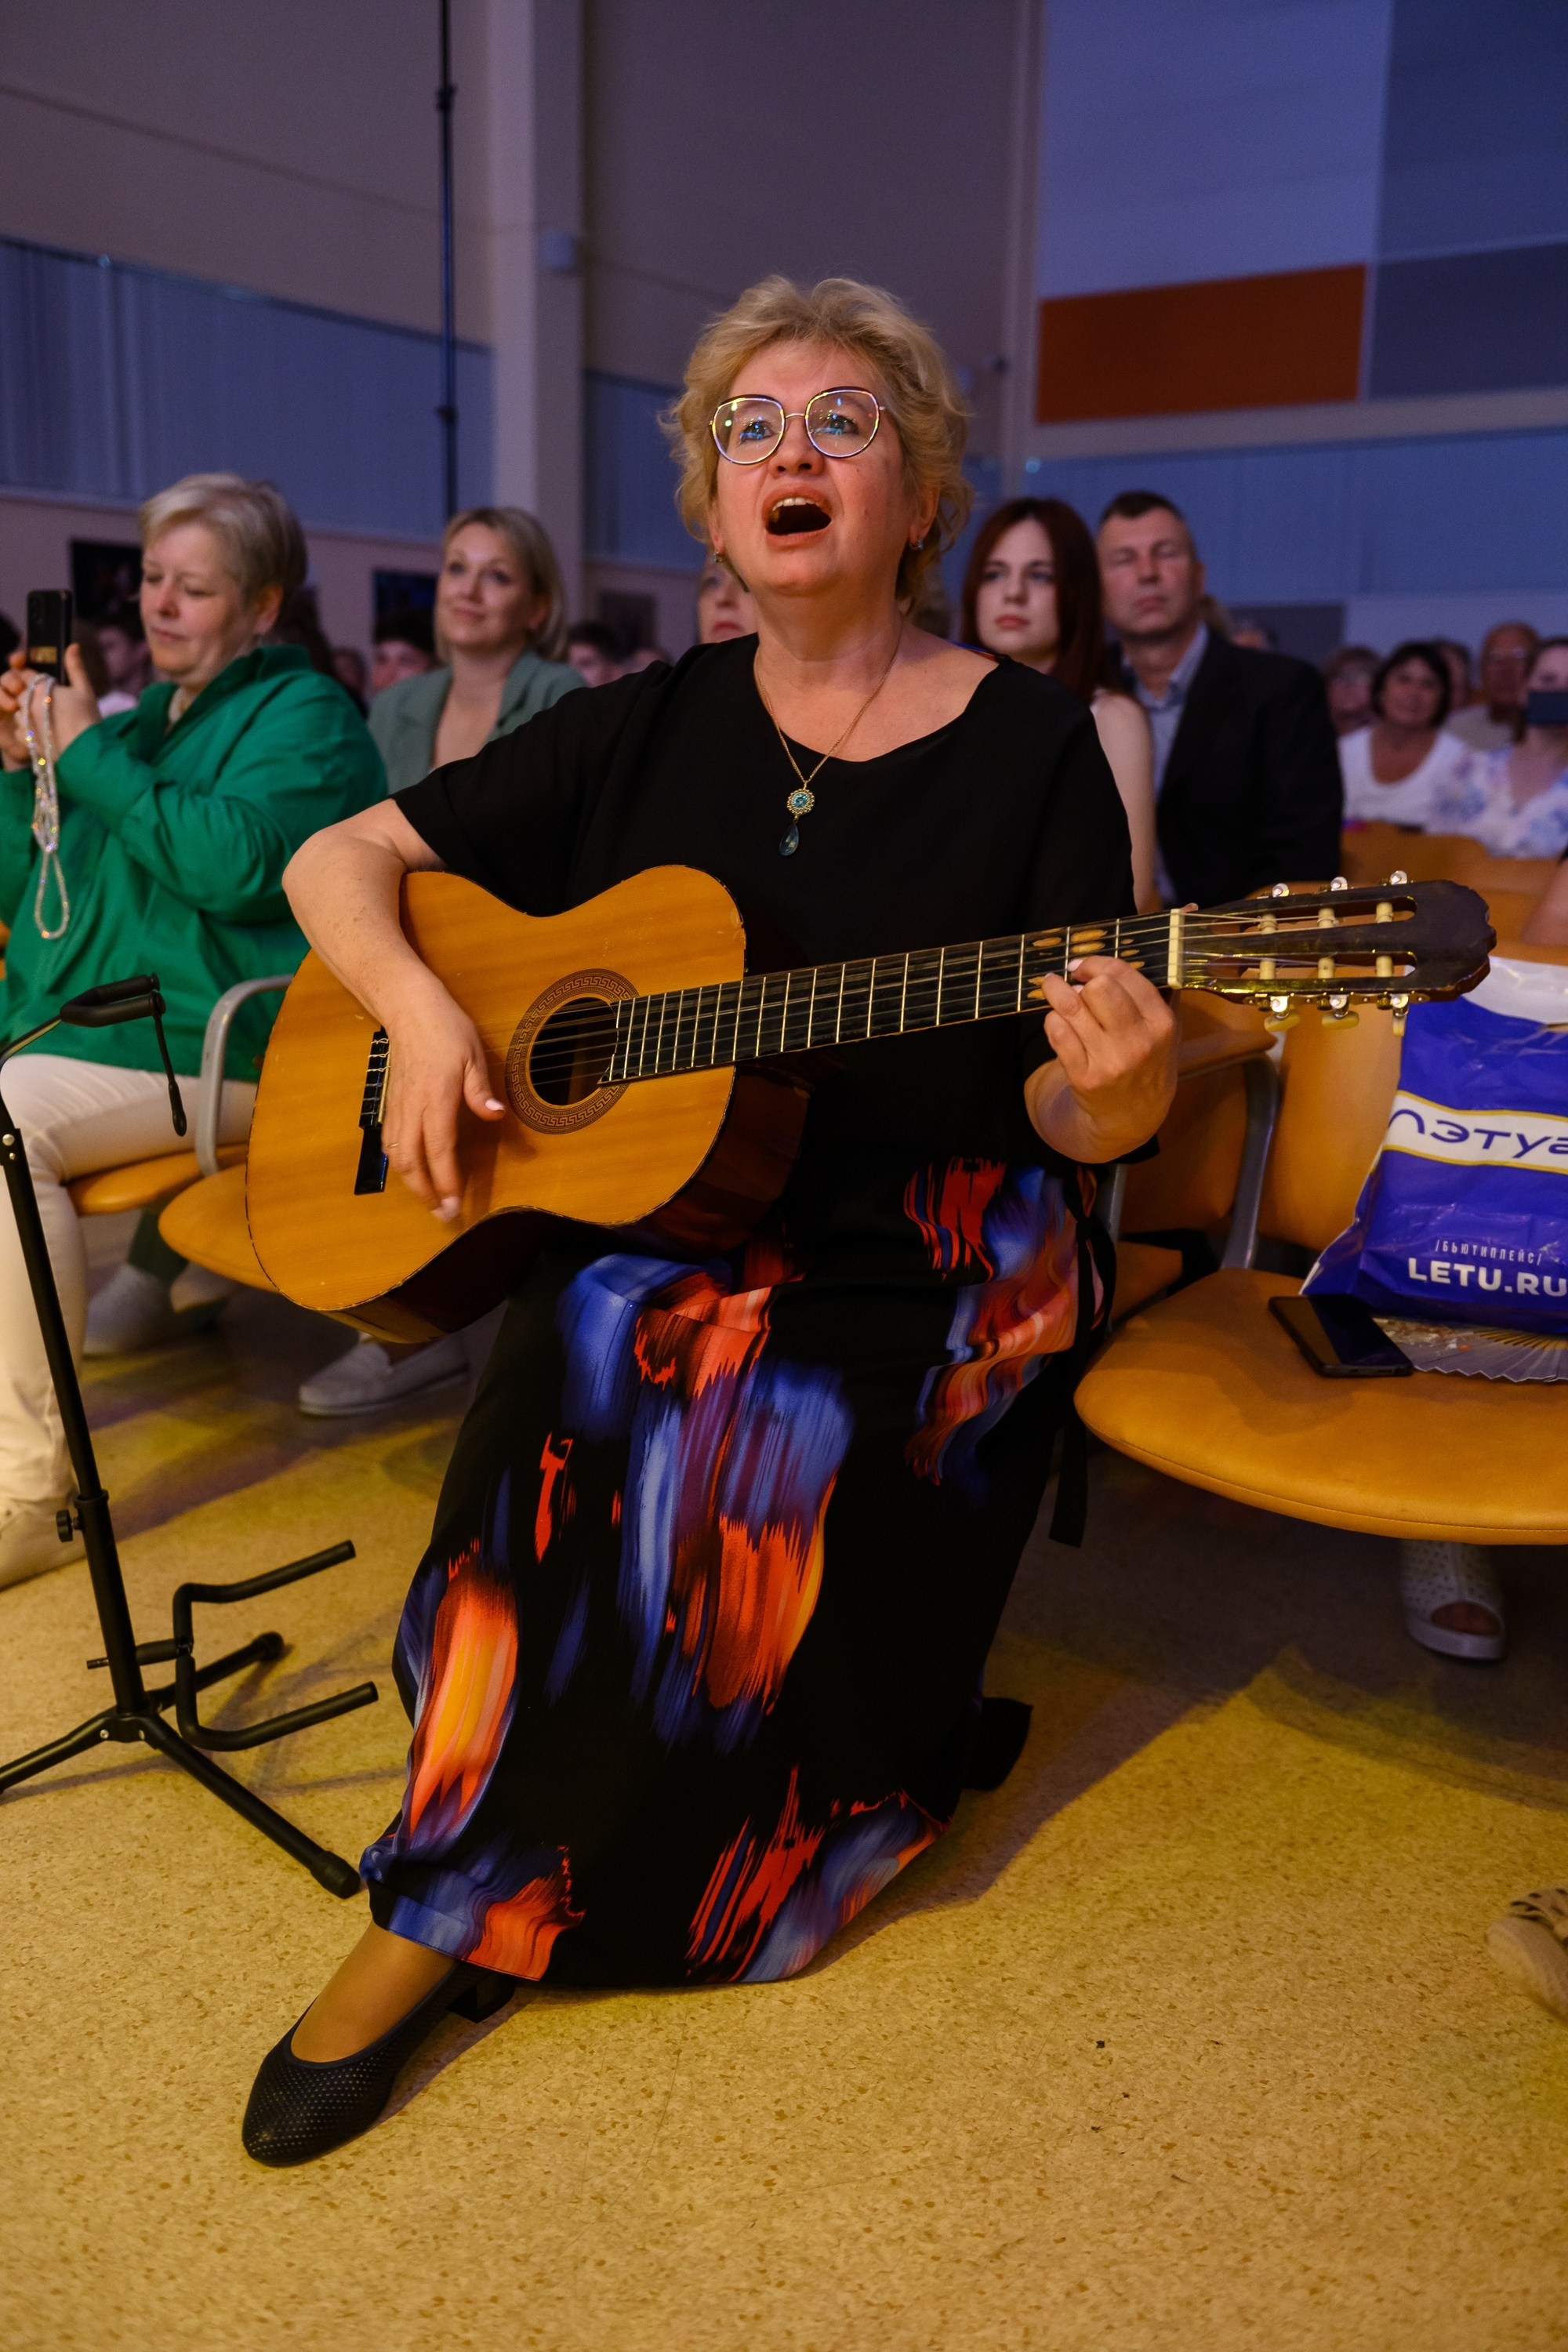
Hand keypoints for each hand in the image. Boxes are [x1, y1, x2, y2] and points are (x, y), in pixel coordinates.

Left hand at [0, 645, 100, 769]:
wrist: (88, 754)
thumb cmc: (88, 721)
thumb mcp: (85, 691)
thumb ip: (75, 667)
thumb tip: (73, 645)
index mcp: (40, 688)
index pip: (26, 674)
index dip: (37, 678)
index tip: (49, 686)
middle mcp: (27, 704)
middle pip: (20, 693)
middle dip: (32, 696)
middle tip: (53, 706)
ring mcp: (25, 723)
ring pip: (19, 712)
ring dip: (29, 714)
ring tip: (51, 722)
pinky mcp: (26, 741)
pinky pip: (20, 731)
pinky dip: (29, 731)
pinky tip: (47, 735)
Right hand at [381, 972, 506, 1217]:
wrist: (408, 1008)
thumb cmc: (446, 1029)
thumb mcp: (474, 1055)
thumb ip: (481, 1090)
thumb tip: (495, 1116)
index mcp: (436, 1098)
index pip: (439, 1149)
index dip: (447, 1180)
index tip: (455, 1203)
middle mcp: (412, 1107)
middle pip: (412, 1161)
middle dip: (426, 1192)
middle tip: (443, 1213)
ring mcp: (397, 1106)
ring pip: (396, 1155)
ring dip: (411, 1183)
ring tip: (429, 1200)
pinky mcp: (390, 1103)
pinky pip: (390, 1141)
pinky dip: (399, 1163)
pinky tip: (411, 1172)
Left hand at [1027, 956, 1177, 1162]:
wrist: (1133, 1116)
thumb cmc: (1148, 1063)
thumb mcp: (1166, 1031)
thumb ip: (1155, 995)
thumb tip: (1124, 957)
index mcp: (1161, 1023)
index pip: (1124, 976)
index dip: (1096, 963)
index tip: (1082, 965)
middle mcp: (1138, 1042)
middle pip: (1099, 988)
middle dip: (1081, 978)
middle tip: (1072, 980)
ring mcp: (1110, 1061)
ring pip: (1072, 1008)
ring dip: (1056, 993)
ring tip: (1052, 987)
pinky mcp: (1084, 1077)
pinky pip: (1057, 1034)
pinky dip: (1052, 1020)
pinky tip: (1057, 1020)